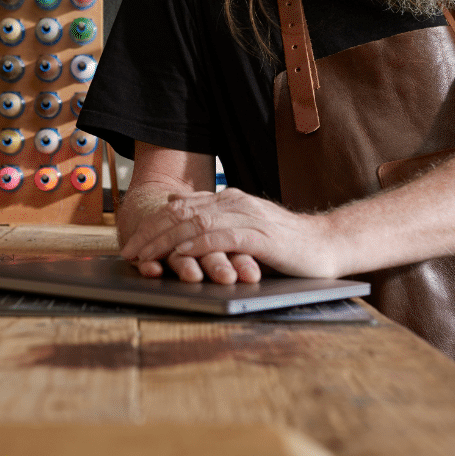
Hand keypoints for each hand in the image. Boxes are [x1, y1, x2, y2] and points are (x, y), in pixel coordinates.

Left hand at [121, 188, 339, 279]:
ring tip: (145, 256)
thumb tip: (175, 206)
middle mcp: (234, 202)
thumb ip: (213, 217)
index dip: (152, 224)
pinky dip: (196, 245)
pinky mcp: (259, 236)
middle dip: (150, 233)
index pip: (181, 207)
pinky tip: (180, 254)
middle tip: (128, 252)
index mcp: (228, 199)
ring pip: (195, 223)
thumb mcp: (244, 226)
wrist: (326, 244)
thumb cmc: (284, 242)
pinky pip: (220, 238)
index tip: (131, 243)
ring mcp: (247, 217)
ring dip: (166, 240)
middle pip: (181, 213)